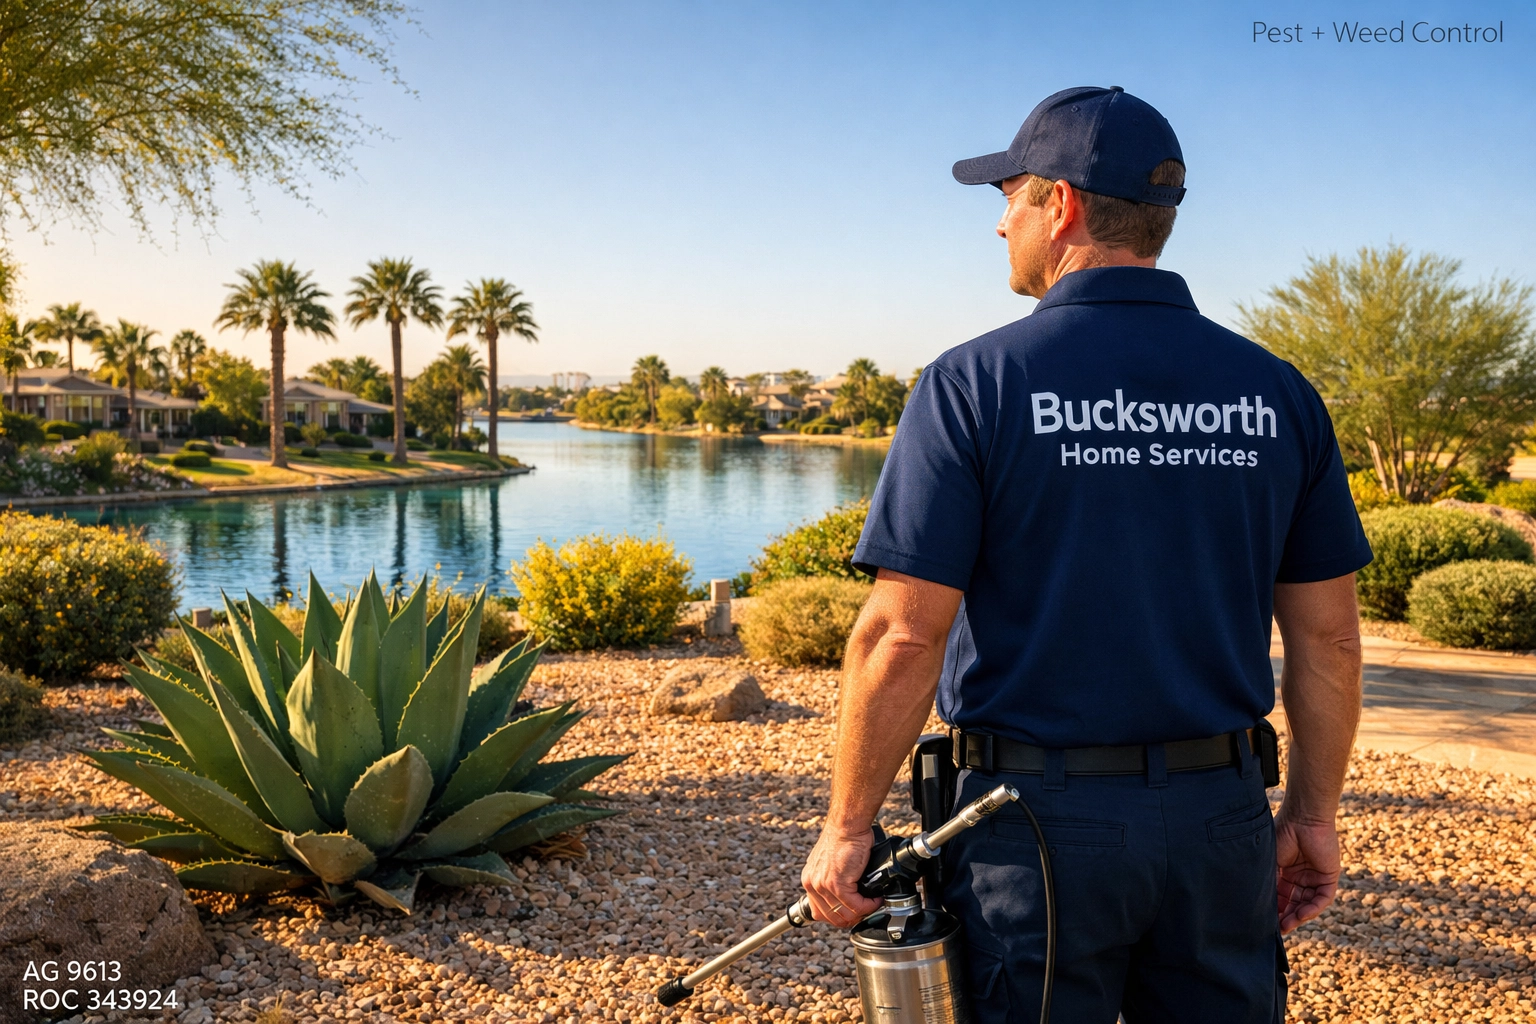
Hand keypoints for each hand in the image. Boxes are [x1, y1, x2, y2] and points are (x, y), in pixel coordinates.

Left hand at [801, 824, 881, 928]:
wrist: (847, 826)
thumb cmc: (844, 838)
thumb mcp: (829, 863)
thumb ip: (832, 880)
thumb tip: (847, 897)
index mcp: (809, 880)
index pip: (820, 913)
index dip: (840, 917)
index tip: (854, 914)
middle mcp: (812, 884)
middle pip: (832, 917)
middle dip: (853, 918)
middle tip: (867, 911)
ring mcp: (823, 885)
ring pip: (845, 914)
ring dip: (864, 912)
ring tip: (873, 904)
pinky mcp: (838, 884)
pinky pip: (856, 905)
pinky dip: (869, 905)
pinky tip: (876, 899)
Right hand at [1274, 810, 1340, 933]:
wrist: (1302, 819)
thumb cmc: (1281, 834)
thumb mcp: (1269, 861)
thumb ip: (1267, 880)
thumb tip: (1256, 902)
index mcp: (1285, 873)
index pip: (1279, 897)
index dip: (1273, 910)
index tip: (1264, 922)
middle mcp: (1300, 878)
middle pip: (1293, 903)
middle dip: (1285, 917)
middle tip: (1276, 929)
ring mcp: (1315, 878)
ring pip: (1307, 904)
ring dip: (1298, 916)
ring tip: (1287, 925)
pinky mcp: (1329, 877)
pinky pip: (1322, 898)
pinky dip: (1312, 908)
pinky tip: (1301, 914)